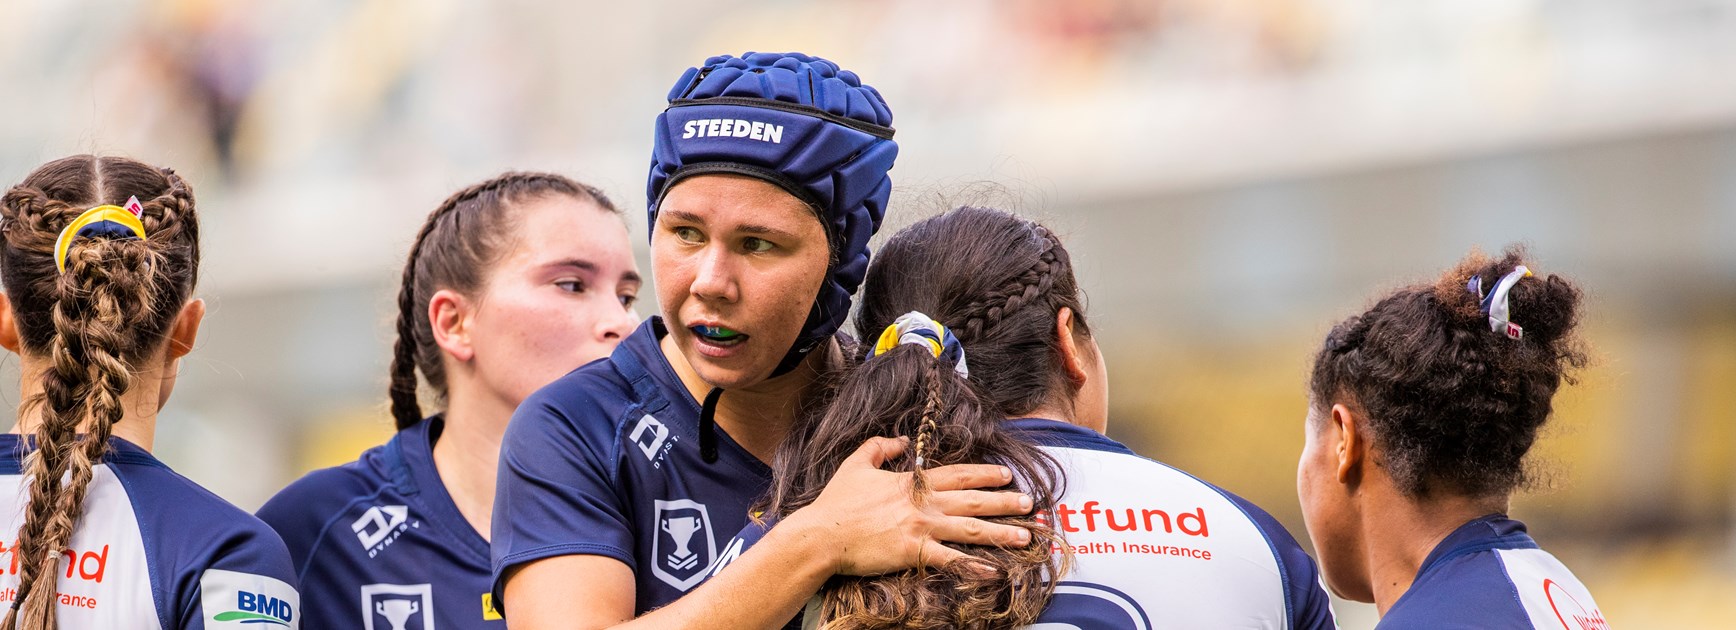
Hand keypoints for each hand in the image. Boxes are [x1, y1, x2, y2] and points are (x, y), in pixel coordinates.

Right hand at [782, 436, 1033, 576]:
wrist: (822, 534)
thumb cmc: (836, 502)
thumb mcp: (856, 463)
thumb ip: (880, 447)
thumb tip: (901, 440)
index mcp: (912, 482)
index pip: (957, 474)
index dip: (985, 473)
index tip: (1007, 474)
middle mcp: (923, 504)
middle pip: (972, 500)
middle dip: (1004, 501)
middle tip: (1029, 503)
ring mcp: (921, 528)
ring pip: (970, 529)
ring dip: (1000, 532)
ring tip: (1024, 535)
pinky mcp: (913, 552)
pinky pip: (950, 560)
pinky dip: (973, 566)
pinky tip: (994, 570)